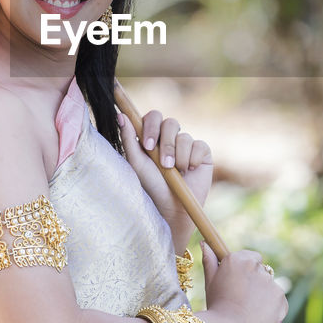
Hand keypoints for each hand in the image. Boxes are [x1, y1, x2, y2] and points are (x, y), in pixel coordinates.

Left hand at [116, 108, 211, 248]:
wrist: (173, 207)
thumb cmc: (151, 186)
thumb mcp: (137, 163)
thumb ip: (129, 139)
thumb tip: (120, 115)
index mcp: (153, 137)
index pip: (153, 117)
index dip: (151, 126)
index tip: (147, 145)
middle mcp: (170, 138)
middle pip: (170, 122)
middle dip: (166, 144)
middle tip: (164, 164)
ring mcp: (187, 144)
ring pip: (184, 136)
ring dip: (178, 157)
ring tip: (175, 172)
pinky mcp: (202, 152)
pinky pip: (199, 145)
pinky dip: (192, 160)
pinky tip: (189, 172)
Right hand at [199, 241, 287, 322]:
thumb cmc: (216, 305)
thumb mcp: (210, 282)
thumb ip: (210, 260)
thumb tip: (204, 244)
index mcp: (240, 259)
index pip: (252, 257)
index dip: (246, 270)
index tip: (240, 282)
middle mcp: (258, 268)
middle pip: (262, 272)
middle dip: (255, 283)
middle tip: (242, 299)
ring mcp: (272, 283)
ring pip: (270, 287)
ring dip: (263, 295)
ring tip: (249, 310)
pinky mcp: (281, 299)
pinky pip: (278, 301)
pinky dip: (272, 308)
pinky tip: (259, 316)